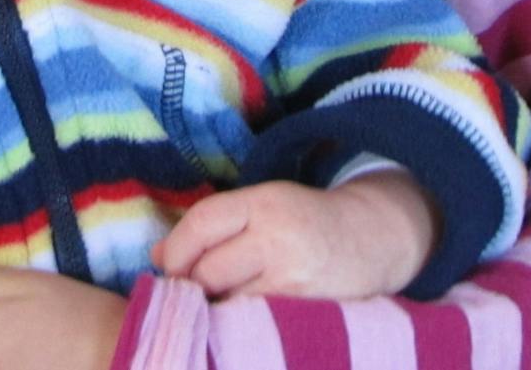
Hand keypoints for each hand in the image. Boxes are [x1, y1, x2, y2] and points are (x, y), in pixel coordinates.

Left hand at [152, 173, 436, 299]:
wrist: (373, 240)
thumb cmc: (305, 222)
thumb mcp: (263, 206)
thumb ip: (214, 225)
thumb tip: (157, 256)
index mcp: (265, 203)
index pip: (203, 223)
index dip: (175, 249)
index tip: (166, 266)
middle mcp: (280, 238)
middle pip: (209, 270)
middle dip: (192, 286)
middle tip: (193, 292)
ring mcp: (295, 279)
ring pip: (228, 304)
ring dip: (214, 309)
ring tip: (219, 306)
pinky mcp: (306, 312)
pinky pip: (253, 324)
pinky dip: (239, 325)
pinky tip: (240, 321)